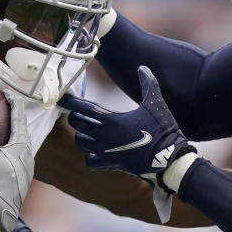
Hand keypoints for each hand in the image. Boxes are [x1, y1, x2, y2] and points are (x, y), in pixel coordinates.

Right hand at [0, 92, 34, 231]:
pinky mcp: (15, 182)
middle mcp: (27, 158)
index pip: (20, 119)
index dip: (15, 104)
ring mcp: (23, 171)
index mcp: (23, 148)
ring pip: (18, 148)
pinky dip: (5, 151)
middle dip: (14, 121)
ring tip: (1, 130)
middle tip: (6, 110)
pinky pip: (12, 160)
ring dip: (10, 138)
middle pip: (22, 133)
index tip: (9, 94)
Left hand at [60, 65, 195, 180]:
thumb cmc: (161, 129)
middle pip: (76, 124)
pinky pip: (89, 161)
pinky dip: (90, 156)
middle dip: (75, 117)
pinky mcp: (110, 164)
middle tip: (79, 114)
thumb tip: (143, 67)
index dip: (70, 102)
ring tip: (87, 132)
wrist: (168, 158)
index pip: (82, 108)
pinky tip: (96, 151)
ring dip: (81, 136)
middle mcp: (103, 136)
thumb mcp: (155, 103)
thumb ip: (148, 83)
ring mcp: (105, 151)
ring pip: (80, 143)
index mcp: (111, 119)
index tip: (64, 98)